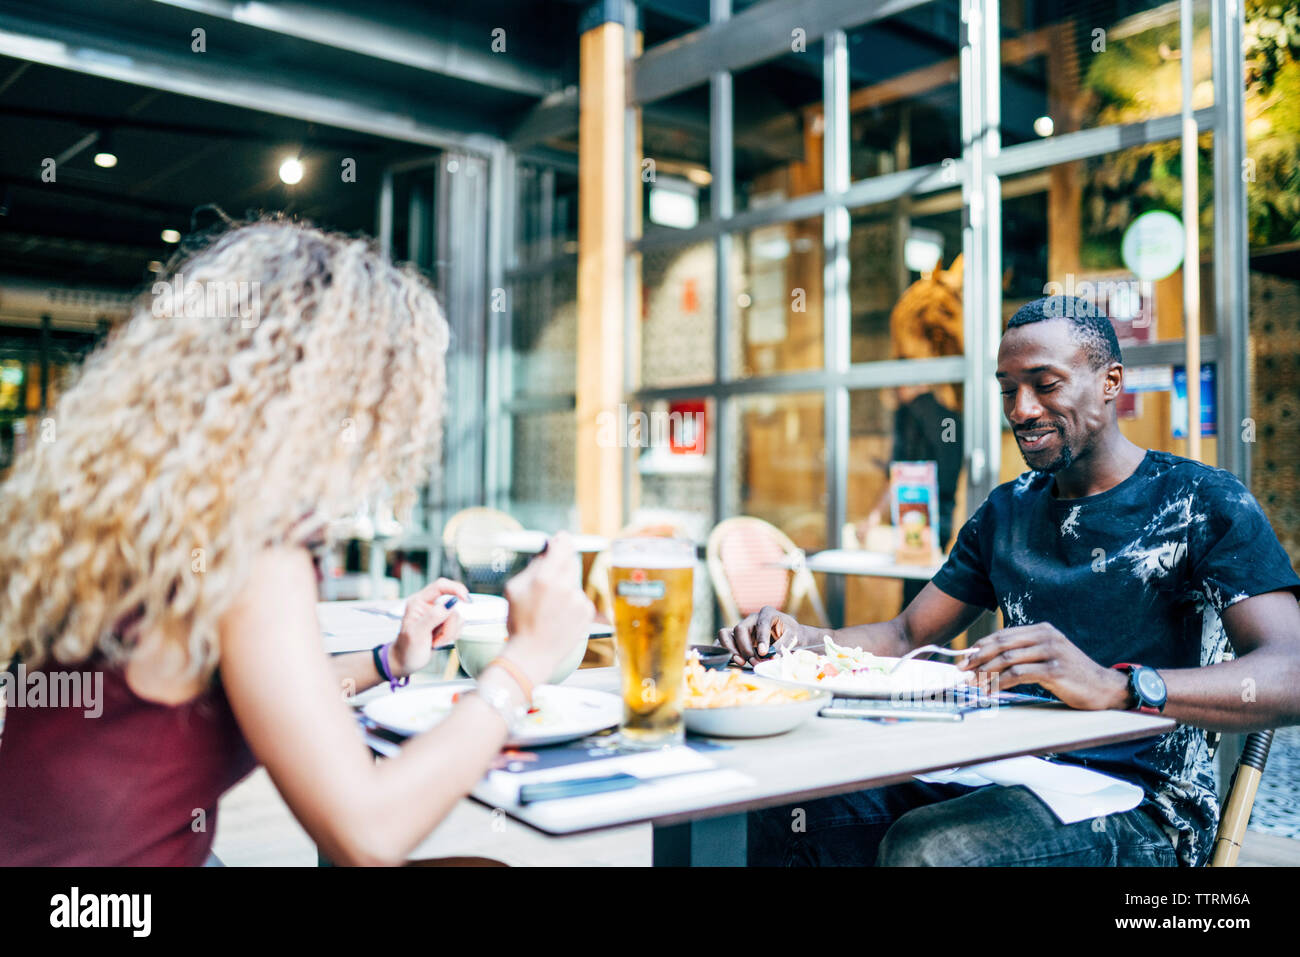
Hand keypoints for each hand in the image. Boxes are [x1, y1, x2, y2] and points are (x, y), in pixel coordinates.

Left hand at [388, 578, 468, 677]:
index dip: (455, 589)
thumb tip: (450, 603)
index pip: (440, 586)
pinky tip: (439, 641)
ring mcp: (438, 615)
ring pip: (457, 617)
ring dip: (449, 633)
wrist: (406, 662)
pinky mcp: (445, 624)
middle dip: (449, 625)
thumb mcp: (417, 633)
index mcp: (419, 602)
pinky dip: (452, 636)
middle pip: (452, 606)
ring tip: (435, 642)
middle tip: (437, 638)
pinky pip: (458, 625)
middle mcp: (429, 605)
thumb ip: (433, 617)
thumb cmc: (406, 649)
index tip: (465, 599)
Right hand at [502, 532, 594, 686]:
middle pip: (571, 561)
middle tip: (551, 573)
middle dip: (562, 562)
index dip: (562, 540)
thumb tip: (545, 552)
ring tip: (549, 606)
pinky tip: (558, 616)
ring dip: (564, 585)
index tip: (561, 538)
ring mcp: (579, 600)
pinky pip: (579, 598)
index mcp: (545, 579)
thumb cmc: (519, 623)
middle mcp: (566, 587)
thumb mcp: (514, 590)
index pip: (561, 547)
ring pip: (574, 582)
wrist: (532, 655)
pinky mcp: (587, 613)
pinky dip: (571, 602)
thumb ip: (532, 567)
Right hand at [718, 605, 812, 666]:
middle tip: (754, 662)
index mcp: (767, 614)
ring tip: (741, 662)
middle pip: (740, 629)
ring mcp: (742, 628)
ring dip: (732, 650)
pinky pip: (723, 641)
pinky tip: (729, 659)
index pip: (761, 624)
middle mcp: (752, 619)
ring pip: (726, 634)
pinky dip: (724, 650)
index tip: (763, 652)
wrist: (789, 636)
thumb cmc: (792, 634)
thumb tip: (772, 657)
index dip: (761, 639)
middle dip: (745, 648)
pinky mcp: (736, 638)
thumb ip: (782, 645)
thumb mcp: (793, 637)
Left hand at [958, 623, 1130, 709]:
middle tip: (962, 672)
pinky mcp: (1055, 669)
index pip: (1002, 635)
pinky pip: (1019, 674)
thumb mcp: (1047, 657)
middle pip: (1001, 644)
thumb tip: (988, 661)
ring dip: (986, 673)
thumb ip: (1023, 654)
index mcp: (1041, 630)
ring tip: (975, 684)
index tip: (964, 659)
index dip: (980, 647)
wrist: (1104, 688)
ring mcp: (1051, 652)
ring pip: (1007, 659)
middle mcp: (1046, 636)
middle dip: (977, 658)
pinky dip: (1001, 683)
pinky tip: (993, 691)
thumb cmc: (1071, 675)